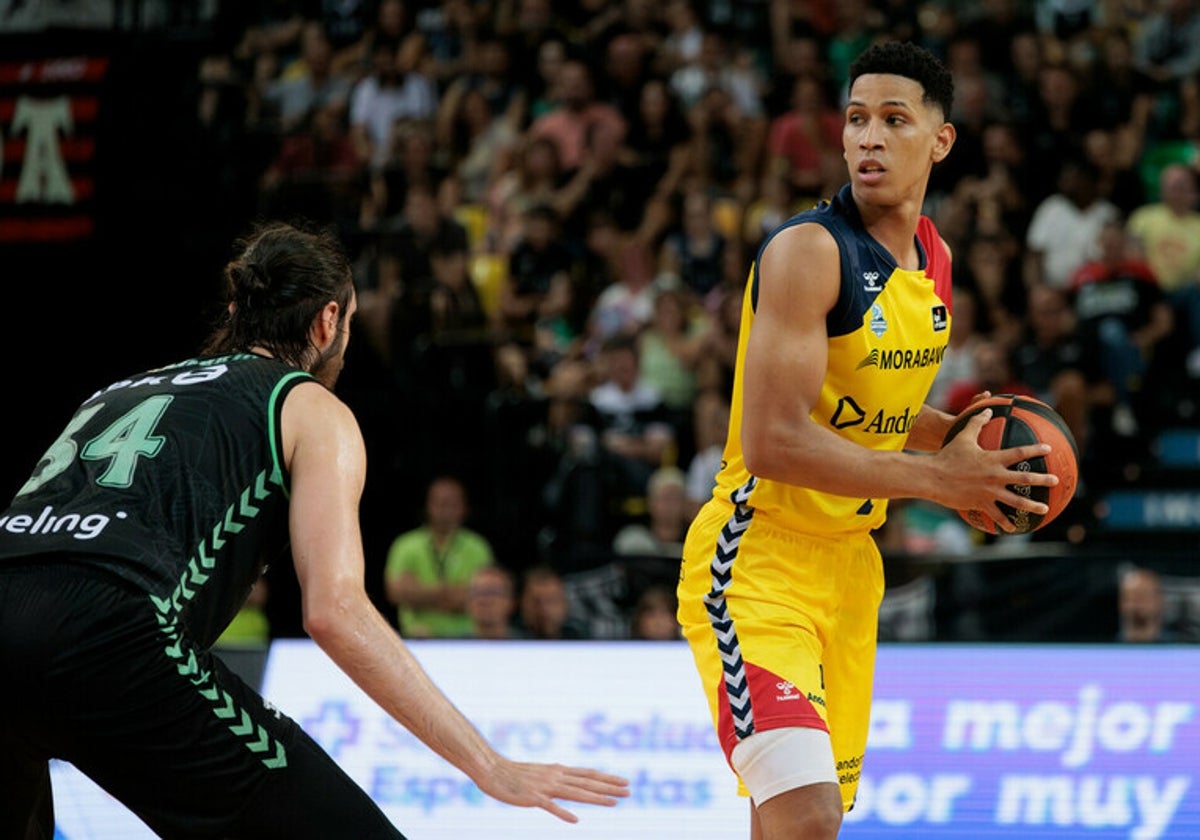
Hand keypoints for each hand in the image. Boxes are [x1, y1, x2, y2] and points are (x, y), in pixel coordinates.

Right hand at [476, 759, 629, 822]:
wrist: (492, 770)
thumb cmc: (516, 774)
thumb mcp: (541, 773)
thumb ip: (556, 778)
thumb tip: (570, 781)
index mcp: (558, 770)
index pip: (588, 774)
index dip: (607, 778)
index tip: (624, 782)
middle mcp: (556, 776)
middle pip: (588, 782)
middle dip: (610, 787)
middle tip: (629, 790)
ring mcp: (545, 786)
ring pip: (576, 793)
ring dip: (596, 797)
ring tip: (614, 802)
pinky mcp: (532, 797)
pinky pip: (550, 806)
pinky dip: (563, 813)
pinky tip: (575, 820)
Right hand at [935, 408, 1058, 531]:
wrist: (933, 477)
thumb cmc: (946, 455)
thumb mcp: (962, 436)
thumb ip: (977, 423)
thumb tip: (988, 409)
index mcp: (993, 459)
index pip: (1019, 453)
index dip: (1035, 449)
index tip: (1048, 448)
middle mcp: (994, 476)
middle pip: (1024, 478)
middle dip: (1042, 479)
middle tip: (1056, 480)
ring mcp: (989, 492)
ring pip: (1016, 501)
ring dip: (1032, 505)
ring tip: (1045, 509)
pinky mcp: (980, 503)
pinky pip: (997, 515)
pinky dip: (1006, 523)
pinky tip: (1013, 528)